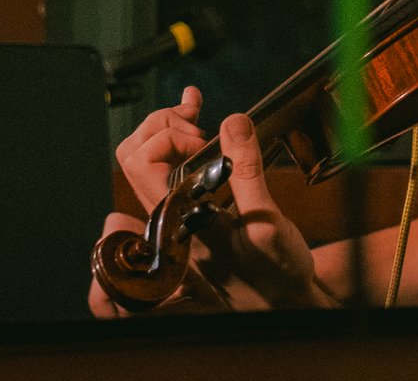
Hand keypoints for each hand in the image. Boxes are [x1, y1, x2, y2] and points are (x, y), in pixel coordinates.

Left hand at [89, 87, 328, 314]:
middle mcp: (167, 217)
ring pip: (147, 160)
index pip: (142, 161)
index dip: (170, 136)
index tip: (205, 139)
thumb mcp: (267, 222)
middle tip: (199, 119)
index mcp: (178, 219)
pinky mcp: (191, 212)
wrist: (283, 305)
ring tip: (195, 110)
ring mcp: (176, 214)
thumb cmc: (275, 273)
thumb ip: (247, 172)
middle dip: (163, 123)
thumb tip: (233, 123)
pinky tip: (198, 121)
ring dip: (167, 127)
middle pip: (134, 154)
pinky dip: (179, 138)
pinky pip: (169, 170)